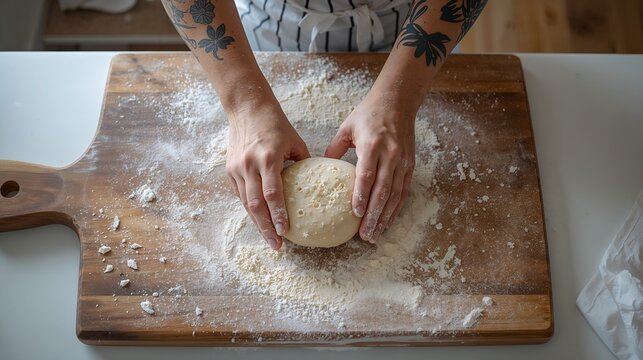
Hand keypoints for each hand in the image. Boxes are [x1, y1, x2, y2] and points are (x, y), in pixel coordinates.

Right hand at [226, 101, 309, 249]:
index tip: (286, 231)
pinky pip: (240, 194)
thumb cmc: (276, 124)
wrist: (247, 108)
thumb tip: (316, 184)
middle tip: (276, 245)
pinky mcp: (229, 169)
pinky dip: (250, 209)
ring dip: (257, 223)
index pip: (272, 194)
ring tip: (269, 238)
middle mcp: (249, 165)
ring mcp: (237, 168)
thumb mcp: (295, 142)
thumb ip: (304, 164)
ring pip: (246, 203)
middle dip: (266, 228)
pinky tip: (259, 220)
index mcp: (268, 159)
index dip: (278, 215)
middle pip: (256, 205)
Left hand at [325, 94, 415, 242]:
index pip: (367, 175)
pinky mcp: (409, 165)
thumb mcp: (347, 127)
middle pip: (382, 190)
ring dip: (385, 217)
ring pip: (395, 195)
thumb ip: (334, 149)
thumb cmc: (368, 113)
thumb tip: (322, 167)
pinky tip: (388, 221)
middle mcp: (390, 154)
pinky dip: (396, 209)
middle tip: (365, 235)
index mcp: (371, 144)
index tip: (355, 213)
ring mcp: (402, 161)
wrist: (398, 101)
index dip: (361, 195)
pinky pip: (403, 191)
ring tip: (375, 234)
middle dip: (373, 215)